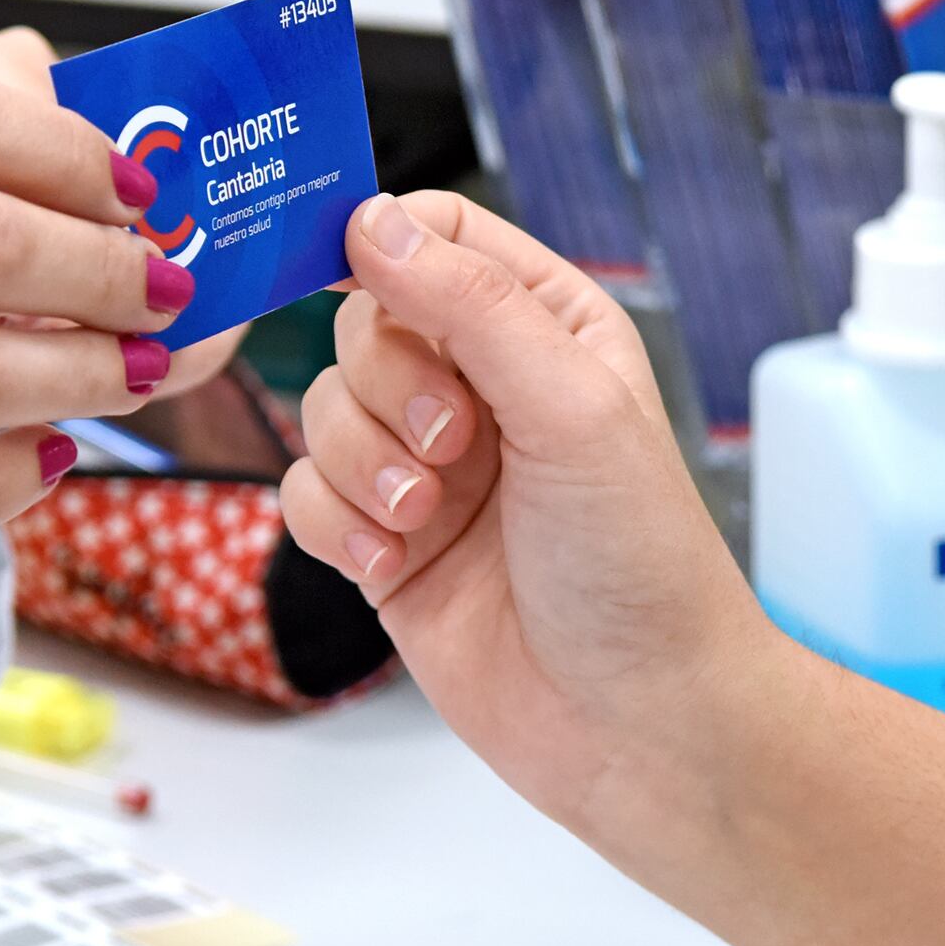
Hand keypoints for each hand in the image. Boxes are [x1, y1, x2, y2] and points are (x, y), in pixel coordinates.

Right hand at [277, 191, 778, 836]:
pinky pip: (303, 495)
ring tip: (427, 520)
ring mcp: (427, 468)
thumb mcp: (573, 406)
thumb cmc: (641, 563)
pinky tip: (392, 566)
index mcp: (547, 326)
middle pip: (359, 323)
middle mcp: (482, 387)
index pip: (435, 232)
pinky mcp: (384, 543)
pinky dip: (335, 527)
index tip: (349, 276)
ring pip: (319, 409)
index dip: (381, 243)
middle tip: (452, 448)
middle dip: (385, 387)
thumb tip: (371, 220)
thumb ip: (471, 306)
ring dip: (360, 465)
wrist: (640, 725)